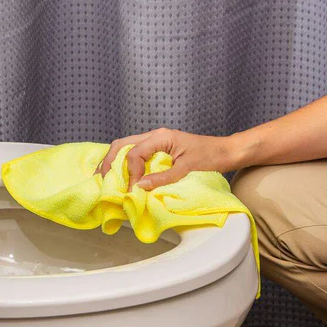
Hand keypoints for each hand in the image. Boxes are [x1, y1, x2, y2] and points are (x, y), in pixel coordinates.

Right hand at [95, 127, 242, 189]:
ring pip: (126, 147)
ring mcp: (156, 141)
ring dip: (115, 162)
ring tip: (104, 179)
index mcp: (161, 137)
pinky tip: (120, 176)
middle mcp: (155, 135)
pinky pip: (135, 154)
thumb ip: (162, 177)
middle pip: (123, 144)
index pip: (134, 153)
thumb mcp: (187, 169)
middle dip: (109, 162)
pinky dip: (125, 164)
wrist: (226, 152)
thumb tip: (139, 186)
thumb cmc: (211, 157)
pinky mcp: (158, 149)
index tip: (133, 190)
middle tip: (101, 180)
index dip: (130, 173)